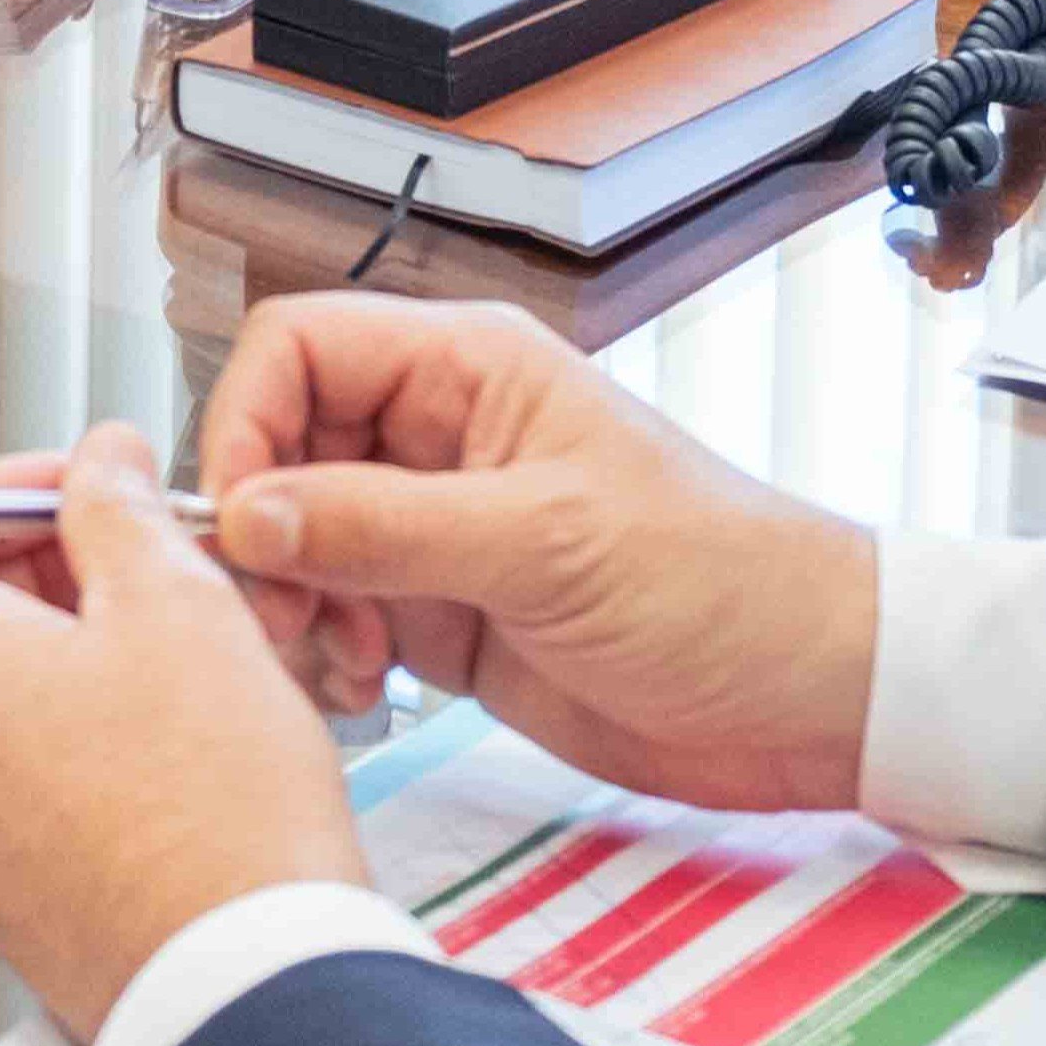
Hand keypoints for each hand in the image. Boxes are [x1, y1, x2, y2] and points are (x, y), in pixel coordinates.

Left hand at [0, 428, 370, 1043]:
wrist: (239, 983)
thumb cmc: (212, 816)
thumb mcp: (178, 607)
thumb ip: (118, 511)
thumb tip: (100, 466)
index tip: (70, 489)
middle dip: (23, 562)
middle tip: (125, 560)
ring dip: (41, 644)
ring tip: (154, 649)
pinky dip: (45, 727)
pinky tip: (147, 733)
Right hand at [196, 294, 881, 812]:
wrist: (805, 696)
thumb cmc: (721, 584)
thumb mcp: (541, 544)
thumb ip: (382, 527)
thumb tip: (245, 514)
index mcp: (469, 371)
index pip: (299, 349)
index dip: (246, 424)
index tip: (241, 520)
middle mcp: (439, 438)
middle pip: (280, 446)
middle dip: (260, 531)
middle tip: (282, 612)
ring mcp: (436, 528)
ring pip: (296, 537)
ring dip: (290, 600)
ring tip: (342, 660)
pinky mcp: (443, 613)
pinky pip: (336, 611)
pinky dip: (325, 650)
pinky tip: (367, 688)